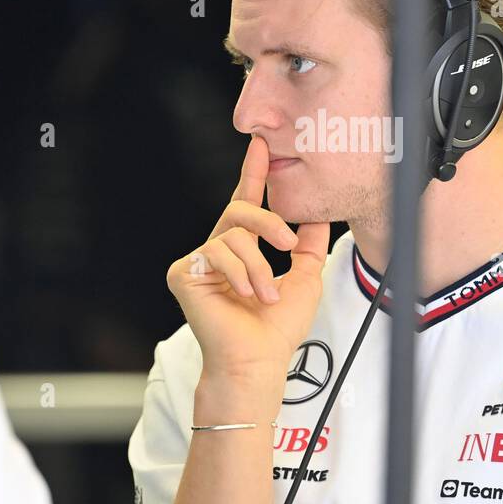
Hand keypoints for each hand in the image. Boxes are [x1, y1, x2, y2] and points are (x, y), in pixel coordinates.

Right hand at [167, 136, 330, 382]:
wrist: (258, 360)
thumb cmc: (278, 328)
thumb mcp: (306, 277)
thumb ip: (309, 244)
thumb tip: (319, 212)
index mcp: (243, 249)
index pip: (247, 202)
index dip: (253, 172)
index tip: (260, 143)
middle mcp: (218, 250)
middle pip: (239, 209)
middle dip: (268, 222)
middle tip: (288, 244)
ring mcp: (199, 262)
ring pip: (232, 233)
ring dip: (258, 265)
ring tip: (265, 295)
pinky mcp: (184, 273)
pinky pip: (215, 252)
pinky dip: (238, 273)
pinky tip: (244, 295)